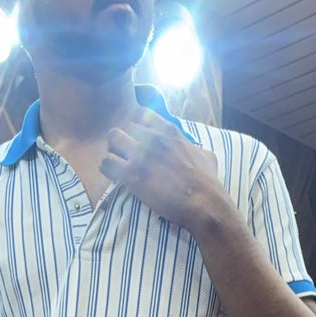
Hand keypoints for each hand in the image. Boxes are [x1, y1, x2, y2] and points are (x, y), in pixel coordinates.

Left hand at [102, 108, 225, 232]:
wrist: (204, 203)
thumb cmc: (208, 182)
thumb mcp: (206, 156)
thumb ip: (194, 148)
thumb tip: (196, 150)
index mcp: (169, 130)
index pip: (142, 113)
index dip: (137, 126)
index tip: (139, 138)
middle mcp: (153, 138)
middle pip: (125, 126)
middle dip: (124, 140)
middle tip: (127, 155)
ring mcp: (141, 155)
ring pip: (112, 138)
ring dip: (113, 151)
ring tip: (119, 164)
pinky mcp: (132, 175)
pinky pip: (106, 162)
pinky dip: (108, 169)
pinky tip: (116, 177)